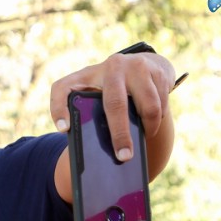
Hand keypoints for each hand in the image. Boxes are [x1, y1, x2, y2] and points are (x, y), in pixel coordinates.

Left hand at [49, 51, 177, 160]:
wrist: (145, 63)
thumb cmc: (112, 88)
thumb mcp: (95, 94)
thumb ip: (86, 113)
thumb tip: (91, 149)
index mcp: (87, 75)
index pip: (62, 88)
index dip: (59, 109)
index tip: (63, 130)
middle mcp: (111, 66)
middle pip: (114, 104)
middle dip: (120, 134)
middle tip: (123, 157)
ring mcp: (136, 66)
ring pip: (147, 106)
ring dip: (148, 127)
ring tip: (145, 136)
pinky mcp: (158, 70)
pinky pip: (162, 103)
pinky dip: (159, 118)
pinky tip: (154, 120)